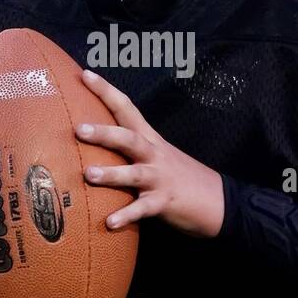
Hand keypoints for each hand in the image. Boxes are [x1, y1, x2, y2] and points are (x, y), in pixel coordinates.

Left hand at [75, 69, 224, 236]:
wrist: (219, 201)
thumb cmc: (181, 177)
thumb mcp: (157, 155)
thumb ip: (130, 149)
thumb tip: (92, 142)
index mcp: (150, 140)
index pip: (126, 108)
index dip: (106, 91)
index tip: (85, 74)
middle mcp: (154, 155)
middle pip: (129, 139)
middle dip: (104, 133)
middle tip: (78, 129)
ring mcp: (160, 179)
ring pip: (135, 173)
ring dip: (112, 174)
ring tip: (88, 174)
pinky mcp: (164, 203)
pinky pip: (143, 209)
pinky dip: (127, 215)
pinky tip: (109, 223)